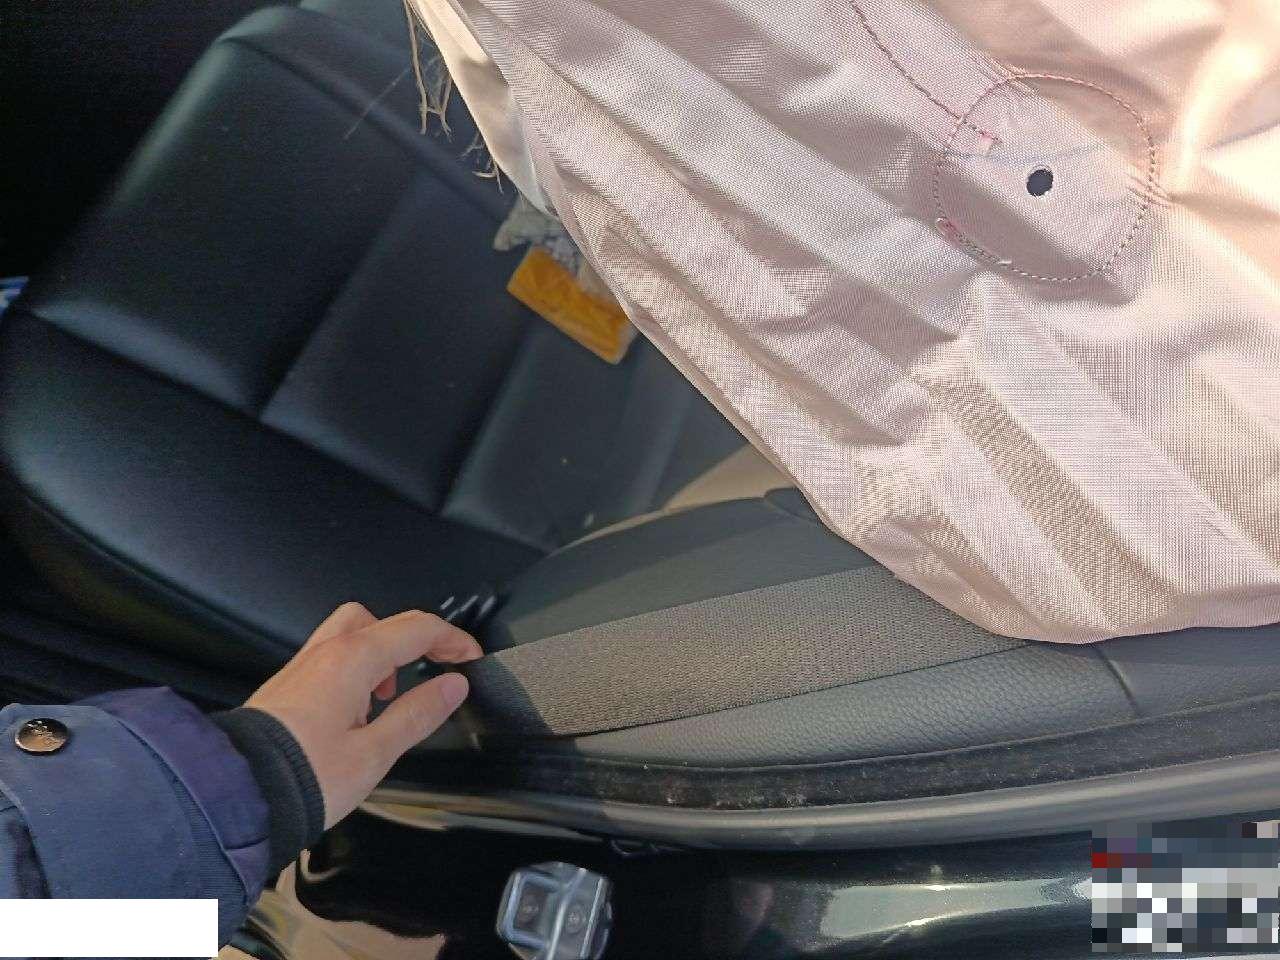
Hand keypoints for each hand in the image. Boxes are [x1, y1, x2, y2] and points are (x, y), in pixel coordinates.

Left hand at [245, 602, 480, 827]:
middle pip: (384, 620)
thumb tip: (452, 688)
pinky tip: (360, 706)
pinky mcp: (288, 686)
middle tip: (440, 663)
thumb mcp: (375, 753)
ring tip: (394, 691)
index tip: (470, 658)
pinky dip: (358, 666)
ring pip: (353, 632)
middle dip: (419, 638)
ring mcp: (302, 667)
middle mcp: (325, 654)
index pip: (417, 629)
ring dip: (384, 650)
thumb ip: (418, 714)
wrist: (236, 795)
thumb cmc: (300, 778)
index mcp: (352, 661)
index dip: (452, 640)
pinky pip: (331, 655)